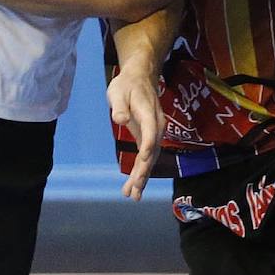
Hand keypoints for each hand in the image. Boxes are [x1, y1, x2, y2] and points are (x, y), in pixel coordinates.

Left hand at [107, 67, 164, 200]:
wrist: (140, 78)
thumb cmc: (127, 84)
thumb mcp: (119, 91)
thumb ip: (120, 106)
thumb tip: (120, 119)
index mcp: (149, 114)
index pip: (151, 131)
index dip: (148, 144)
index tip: (143, 159)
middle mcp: (156, 127)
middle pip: (152, 151)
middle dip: (143, 171)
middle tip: (134, 189)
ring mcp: (154, 134)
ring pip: (150, 159)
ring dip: (142, 178)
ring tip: (132, 195)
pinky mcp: (148, 138)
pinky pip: (146, 158)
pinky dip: (140, 173)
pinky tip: (133, 186)